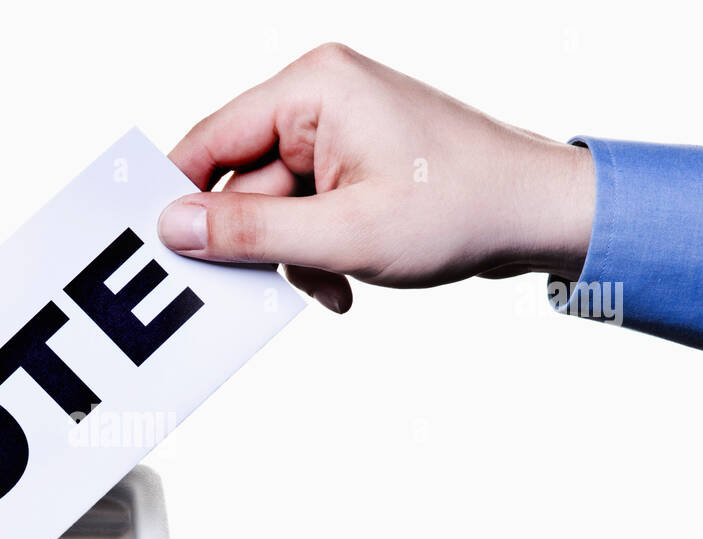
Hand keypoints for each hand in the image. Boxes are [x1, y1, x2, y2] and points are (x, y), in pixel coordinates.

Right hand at [158, 43, 594, 312]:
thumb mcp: (344, 233)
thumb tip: (176, 226)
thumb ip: (251, 232)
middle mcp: (321, 98)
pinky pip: (307, 210)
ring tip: (332, 282)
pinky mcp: (356, 160)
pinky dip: (317, 251)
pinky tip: (344, 280)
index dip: (180, 196)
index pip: (211, 139)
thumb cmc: (462, 208)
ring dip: (294, 255)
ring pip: (276, 205)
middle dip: (259, 242)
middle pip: (244, 179)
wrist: (543, 215)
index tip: (158, 248)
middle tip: (264, 286)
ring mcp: (340, 130)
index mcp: (313, 88)